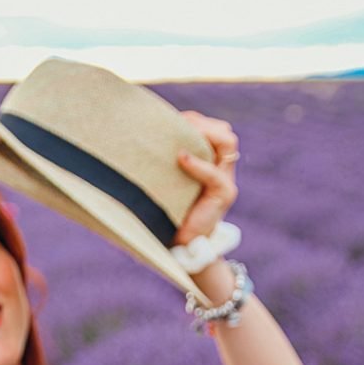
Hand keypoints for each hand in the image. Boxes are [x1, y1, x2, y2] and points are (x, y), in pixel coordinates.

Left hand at [172, 111, 239, 246]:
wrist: (180, 245)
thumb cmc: (168, 211)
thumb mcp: (167, 181)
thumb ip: (164, 162)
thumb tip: (136, 136)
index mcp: (209, 162)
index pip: (211, 128)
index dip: (194, 120)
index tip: (169, 120)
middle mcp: (221, 168)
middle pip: (223, 131)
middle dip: (199, 124)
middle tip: (175, 125)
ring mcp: (225, 181)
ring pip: (227, 142)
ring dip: (204, 133)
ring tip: (181, 137)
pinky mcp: (223, 196)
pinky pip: (215, 175)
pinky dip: (198, 165)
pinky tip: (182, 158)